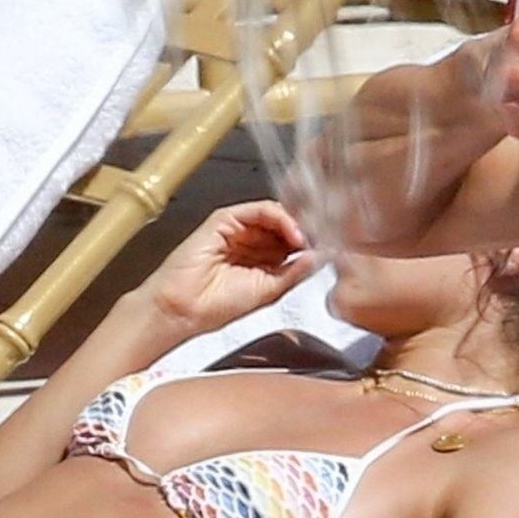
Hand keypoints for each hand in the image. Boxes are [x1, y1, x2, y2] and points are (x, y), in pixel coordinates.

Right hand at [136, 201, 316, 334]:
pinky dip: (282, 218)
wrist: (184, 308)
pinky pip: (260, 209)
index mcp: (264, 258)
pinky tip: (295, 235)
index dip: (314, 243)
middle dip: (310, 230)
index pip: (295, 241)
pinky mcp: (226, 219)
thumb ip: (295, 271)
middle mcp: (253, 241)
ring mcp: (240, 229)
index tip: (334, 248)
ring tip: (311, 240)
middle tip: (328, 239)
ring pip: (277, 215)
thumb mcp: (270, 290)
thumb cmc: (218, 305)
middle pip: (289, 225)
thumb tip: (321, 256)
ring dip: (299, 224)